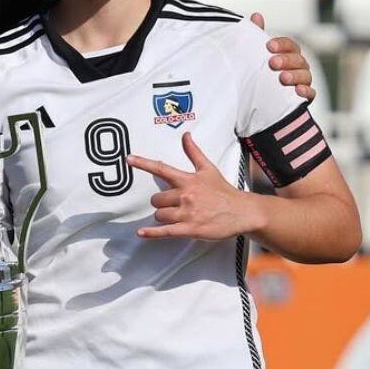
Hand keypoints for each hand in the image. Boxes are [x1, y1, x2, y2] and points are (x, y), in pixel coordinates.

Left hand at [127, 133, 263, 240]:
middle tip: (173, 204)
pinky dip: (152, 233)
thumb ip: (193, 152)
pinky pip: (166, 231)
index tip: (128, 159)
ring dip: (164, 216)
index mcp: (187, 180)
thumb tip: (185, 135)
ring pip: (160, 215)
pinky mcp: (190, 229)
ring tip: (177, 216)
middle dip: (161, 203)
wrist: (242, 212)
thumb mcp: (208, 169)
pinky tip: (141, 233)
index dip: (143, 163)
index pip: (161, 168)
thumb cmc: (223, 191)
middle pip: (156, 199)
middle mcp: (185, 195)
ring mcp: (187, 213)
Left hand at [250, 12, 314, 101]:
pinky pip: (310, 93)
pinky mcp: (304, 96)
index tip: (269, 46)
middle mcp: (298, 66)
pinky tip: (298, 90)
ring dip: (295, 75)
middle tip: (273, 63)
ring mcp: (302, 80)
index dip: (281, 44)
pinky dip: (306, 91)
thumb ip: (258, 35)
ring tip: (283, 78)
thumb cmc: (262, 70)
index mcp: (288, 53)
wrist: (260, 96)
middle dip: (286, 60)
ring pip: (305, 75)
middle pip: (298, 59)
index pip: (290, 45)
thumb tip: (256, 16)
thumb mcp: (258, 53)